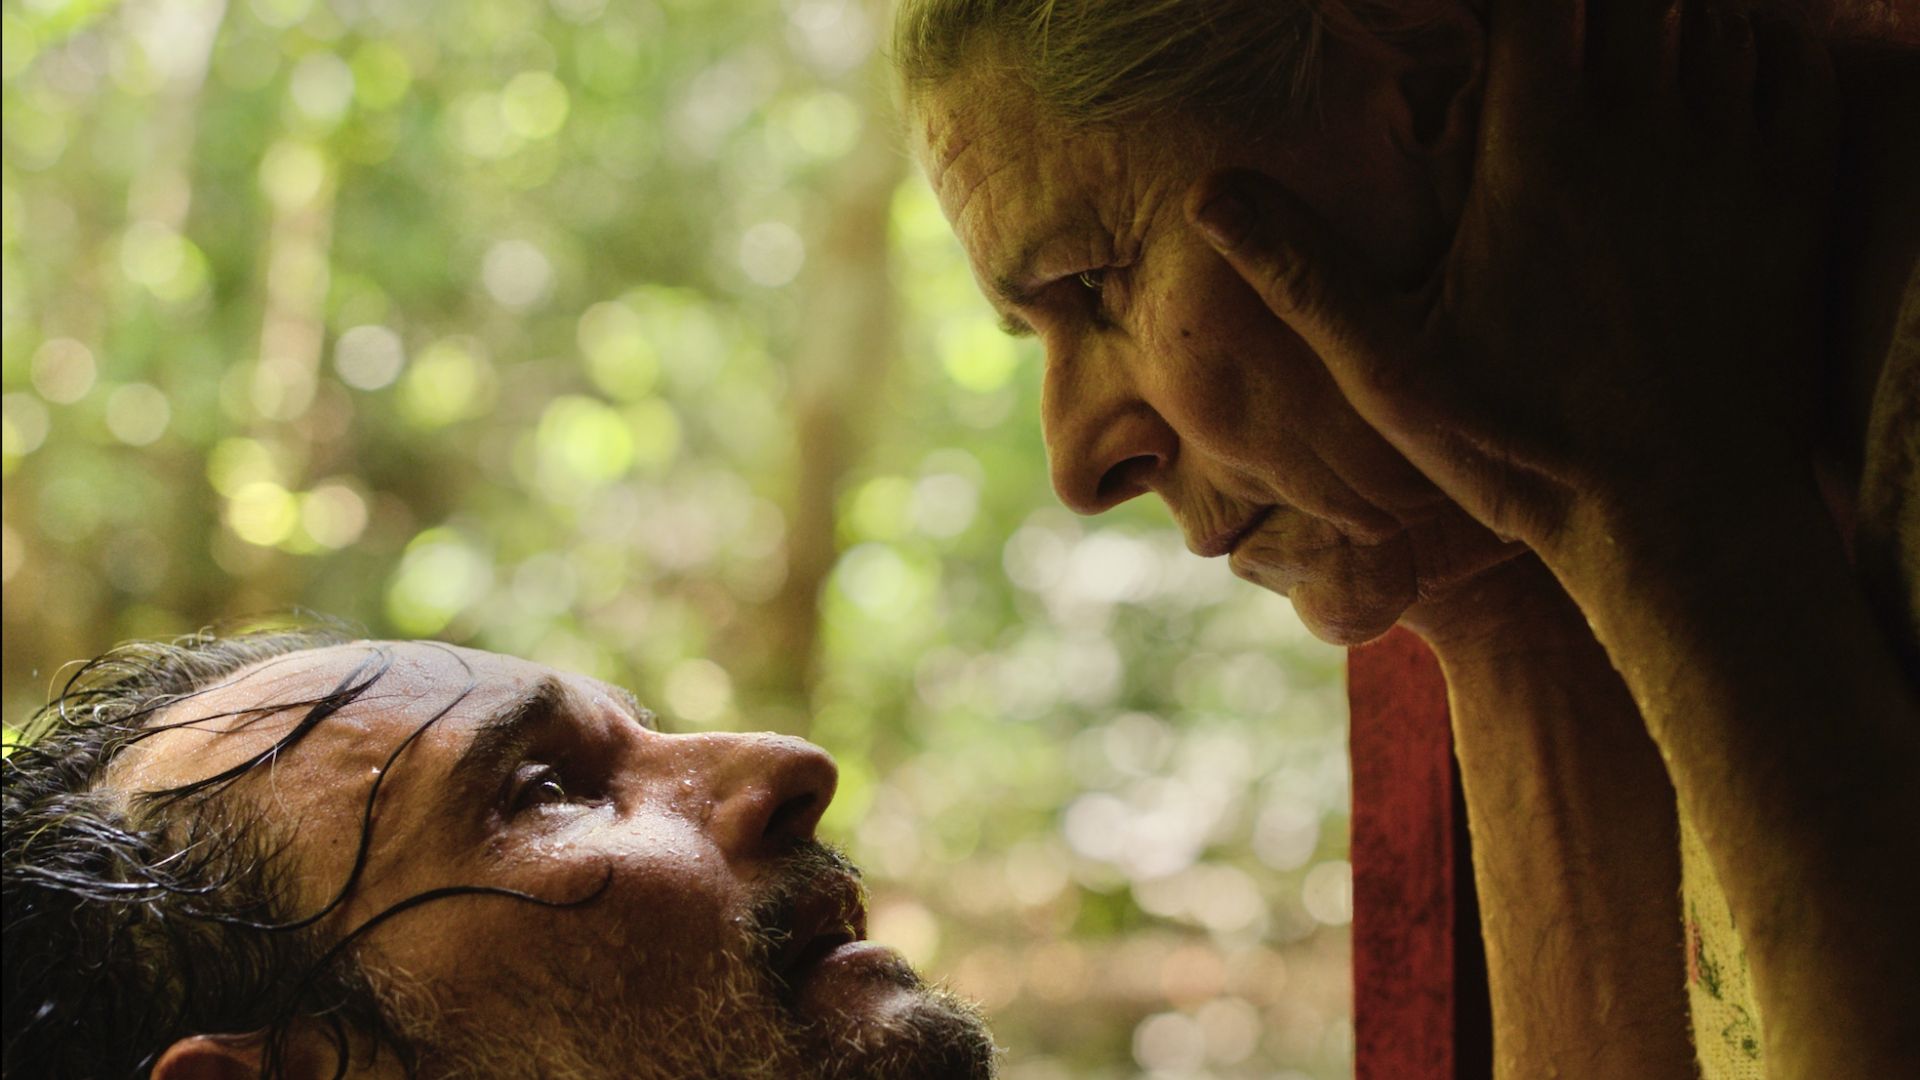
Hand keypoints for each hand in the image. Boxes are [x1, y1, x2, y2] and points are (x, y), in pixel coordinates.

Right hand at [1187, 0, 1838, 564]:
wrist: (1683, 520)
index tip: (1479, 27)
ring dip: (1663, 23)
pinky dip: (1753, 50)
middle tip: (1543, 55)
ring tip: (1613, 62)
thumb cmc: (1525, 448)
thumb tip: (1210, 193)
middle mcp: (1645, 136)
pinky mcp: (1793, 200)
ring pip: (1711, 19)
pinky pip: (1793, 65)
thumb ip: (1301, 271)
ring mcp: (1731, 162)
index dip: (1511, 1)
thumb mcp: (1387, 369)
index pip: (1539, 2)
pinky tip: (1705, 87)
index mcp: (1542, 156)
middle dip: (1585, 10)